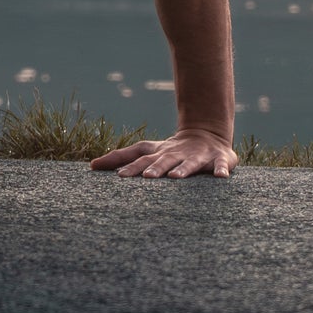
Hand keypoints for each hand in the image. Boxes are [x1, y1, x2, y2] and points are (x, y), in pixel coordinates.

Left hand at [90, 129, 236, 179]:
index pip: (143, 159)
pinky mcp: (218, 159)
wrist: (207, 134)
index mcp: (160, 153)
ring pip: (191, 163)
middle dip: (157, 168)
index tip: (119, 177)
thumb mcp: (148, 151)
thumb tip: (91, 165)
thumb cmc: (171, 150)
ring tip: (177, 178)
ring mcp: (198, 156)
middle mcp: (177, 154)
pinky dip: (221, 170)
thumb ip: (122, 157)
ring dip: (184, 170)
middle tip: (148, 177)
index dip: (132, 166)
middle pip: (165, 160)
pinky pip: (221, 165)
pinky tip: (221, 178)